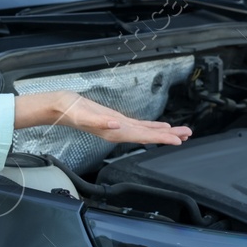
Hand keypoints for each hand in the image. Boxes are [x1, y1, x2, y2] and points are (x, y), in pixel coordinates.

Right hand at [50, 91, 191, 145]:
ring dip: (163, 133)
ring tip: (180, 133)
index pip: (143, 136)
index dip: (161, 138)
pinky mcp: (116, 120)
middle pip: (149, 136)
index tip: (177, 139)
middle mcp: (119, 131)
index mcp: (114, 131)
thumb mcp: (84, 115)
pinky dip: (151, 127)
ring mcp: (118, 127)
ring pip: (146, 132)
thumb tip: (116, 125)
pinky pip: (139, 126)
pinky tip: (160, 127)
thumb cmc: (70, 111)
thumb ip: (100, 121)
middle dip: (169, 136)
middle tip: (187, 134)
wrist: (60, 107)